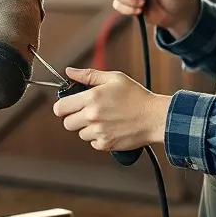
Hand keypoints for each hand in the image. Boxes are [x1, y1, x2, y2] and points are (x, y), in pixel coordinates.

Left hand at [53, 67, 170, 152]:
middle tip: (88, 112)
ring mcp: (98, 132)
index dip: (62, 106)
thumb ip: (88, 75)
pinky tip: (110, 128)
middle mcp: (92, 116)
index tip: (68, 105)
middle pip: (67, 123)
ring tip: (104, 119)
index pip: (60, 107)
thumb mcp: (114, 78)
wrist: (154, 117)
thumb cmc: (136, 96)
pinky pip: (93, 143)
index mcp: (91, 98)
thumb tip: (69, 72)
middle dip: (74, 117)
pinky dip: (99, 137)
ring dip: (88, 128)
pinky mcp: (106, 144)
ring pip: (80, 133)